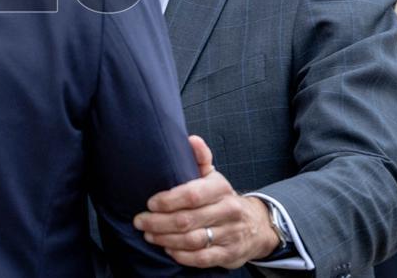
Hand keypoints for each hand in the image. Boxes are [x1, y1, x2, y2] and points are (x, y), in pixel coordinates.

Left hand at [133, 135, 279, 269]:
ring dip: (166, 239)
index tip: (149, 203)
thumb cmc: (222, 198)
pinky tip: (168, 249)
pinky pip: (202, 259)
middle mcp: (228, 211)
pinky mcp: (229, 254)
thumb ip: (200, 158)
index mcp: (221, 188)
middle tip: (140, 221)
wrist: (256, 225)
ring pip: (192, 240)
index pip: (192, 194)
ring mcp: (230, 234)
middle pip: (187, 220)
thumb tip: (191, 139)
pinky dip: (182, 255)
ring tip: (149, 235)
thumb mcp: (213, 176)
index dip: (168, 200)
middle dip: (158, 222)